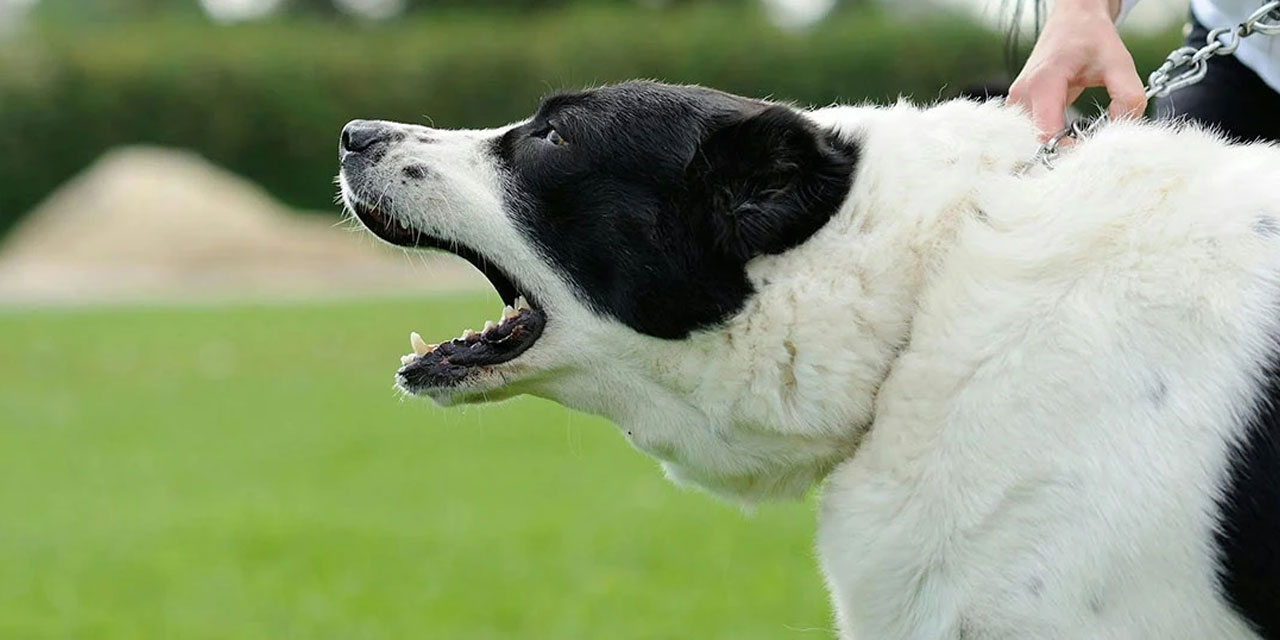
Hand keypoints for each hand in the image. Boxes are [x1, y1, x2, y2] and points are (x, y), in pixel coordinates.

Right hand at [1007, 0, 1146, 139]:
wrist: (1073, 18)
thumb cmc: (1091, 37)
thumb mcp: (1119, 63)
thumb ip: (1128, 97)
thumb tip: (1121, 129)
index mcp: (1043, 83)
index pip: (1047, 135)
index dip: (1070, 149)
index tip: (1092, 149)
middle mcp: (1022, 93)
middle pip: (1036, 140)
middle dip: (1064, 148)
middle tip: (1090, 143)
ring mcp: (1016, 99)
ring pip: (1031, 138)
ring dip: (1055, 142)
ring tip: (1079, 133)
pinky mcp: (1017, 103)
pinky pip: (1029, 130)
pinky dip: (1048, 134)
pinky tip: (1066, 128)